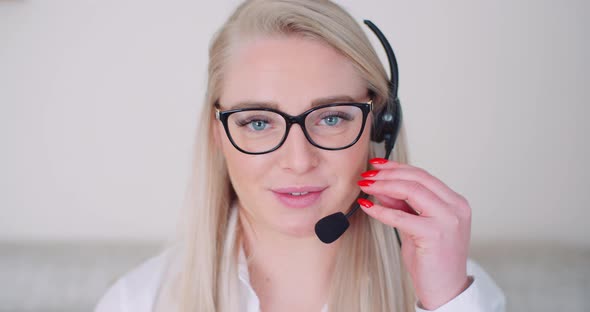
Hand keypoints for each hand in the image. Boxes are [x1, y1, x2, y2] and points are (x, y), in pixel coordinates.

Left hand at [356, 158, 471, 309]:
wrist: (446, 290)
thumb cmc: (433, 260)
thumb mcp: (415, 226)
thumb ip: (402, 205)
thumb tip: (381, 187)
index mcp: (455, 202)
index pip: (423, 175)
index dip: (397, 167)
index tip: (378, 165)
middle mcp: (455, 208)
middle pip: (417, 178)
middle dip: (388, 174)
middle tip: (367, 174)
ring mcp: (447, 220)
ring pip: (411, 190)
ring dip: (383, 185)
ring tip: (366, 186)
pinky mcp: (434, 234)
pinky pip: (401, 215)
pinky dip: (381, 210)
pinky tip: (368, 207)